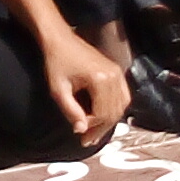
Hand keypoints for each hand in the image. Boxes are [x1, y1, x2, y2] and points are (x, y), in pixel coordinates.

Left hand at [40, 27, 129, 141]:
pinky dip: (115, 109)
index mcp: (100, 79)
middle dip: (101, 129)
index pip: (103, 113)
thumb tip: (81, 130)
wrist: (60, 39)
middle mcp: (114, 75)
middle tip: (87, 140)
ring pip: (121, 106)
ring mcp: (118, 72)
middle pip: (114, 112)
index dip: (92, 128)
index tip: (79, 135)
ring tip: (95, 132)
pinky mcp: (117, 70)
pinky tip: (103, 117)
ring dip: (109, 121)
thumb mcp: (58, 89)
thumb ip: (70, 111)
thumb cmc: (56, 62)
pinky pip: (123, 96)